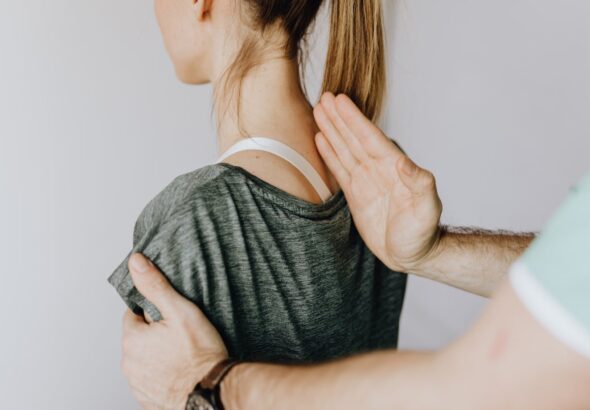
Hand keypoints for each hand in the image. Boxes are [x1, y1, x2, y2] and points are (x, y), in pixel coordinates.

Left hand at [121, 253, 228, 409]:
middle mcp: (129, 364)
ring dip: (158, 355)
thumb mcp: (180, 311)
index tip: (172, 317)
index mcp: (132, 339)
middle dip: (155, 334)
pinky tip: (181, 370)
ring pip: (145, 359)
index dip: (154, 312)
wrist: (213, 394)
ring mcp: (138, 384)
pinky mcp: (148, 399)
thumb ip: (156, 286)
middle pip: (139, 338)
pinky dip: (163, 374)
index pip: (133, 314)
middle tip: (181, 335)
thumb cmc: (200, 355)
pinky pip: (152, 380)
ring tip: (183, 353)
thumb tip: (136, 263)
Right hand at [313, 93, 442, 273]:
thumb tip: (404, 162)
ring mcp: (366, 180)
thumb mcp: (426, 209)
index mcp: (393, 168)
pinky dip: (329, 153)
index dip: (354, 119)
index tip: (340, 101)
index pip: (370, 138)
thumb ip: (420, 184)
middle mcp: (378, 169)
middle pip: (354, 138)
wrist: (412, 255)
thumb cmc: (422, 234)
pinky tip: (320, 139)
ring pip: (345, 149)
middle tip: (324, 97)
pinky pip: (340, 169)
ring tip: (318, 110)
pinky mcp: (356, 194)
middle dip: (339, 118)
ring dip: (332, 130)